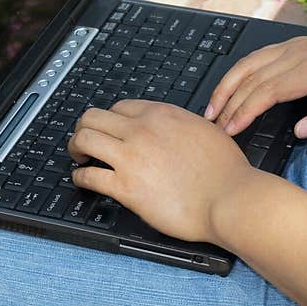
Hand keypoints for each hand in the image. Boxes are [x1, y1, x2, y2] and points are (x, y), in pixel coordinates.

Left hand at [68, 100, 255, 243]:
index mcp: (162, 115)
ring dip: (75, 147)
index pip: (120, 107)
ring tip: (78, 157)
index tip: (107, 128)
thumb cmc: (227, 172)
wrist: (231, 198)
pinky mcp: (126, 187)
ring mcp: (131, 157)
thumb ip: (183, 125)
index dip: (109, 118)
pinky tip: (82, 180)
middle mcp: (142, 130)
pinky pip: (89, 175)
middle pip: (93, 117)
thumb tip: (176, 129)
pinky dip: (80, 177)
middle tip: (84, 140)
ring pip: (83, 139)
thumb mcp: (207, 130)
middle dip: (83, 128)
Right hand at [205, 36, 306, 138]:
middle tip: (214, 125)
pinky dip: (237, 74)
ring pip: (248, 63)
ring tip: (212, 109)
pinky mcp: (289, 45)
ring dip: (227, 85)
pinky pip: (256, 57)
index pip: (269, 90)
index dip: (246, 110)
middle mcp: (299, 52)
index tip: (231, 129)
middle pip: (252, 77)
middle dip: (229, 101)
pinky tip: (227, 89)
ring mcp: (292, 45)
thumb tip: (298, 132)